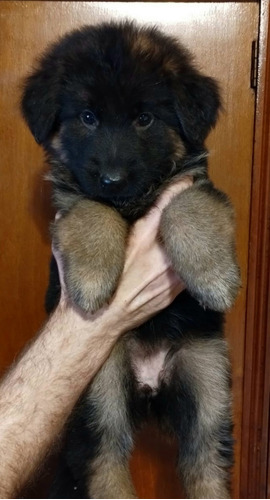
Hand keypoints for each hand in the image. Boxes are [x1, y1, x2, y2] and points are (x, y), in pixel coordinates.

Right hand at [53, 177, 192, 331]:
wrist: (94, 325)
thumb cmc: (84, 288)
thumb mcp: (69, 251)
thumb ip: (68, 225)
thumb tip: (64, 209)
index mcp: (138, 241)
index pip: (165, 207)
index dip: (178, 189)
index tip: (186, 179)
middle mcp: (159, 257)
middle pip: (185, 225)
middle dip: (189, 211)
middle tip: (195, 198)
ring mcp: (170, 277)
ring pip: (194, 248)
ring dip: (196, 236)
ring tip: (198, 224)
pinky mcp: (174, 293)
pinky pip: (191, 271)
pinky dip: (194, 259)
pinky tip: (195, 253)